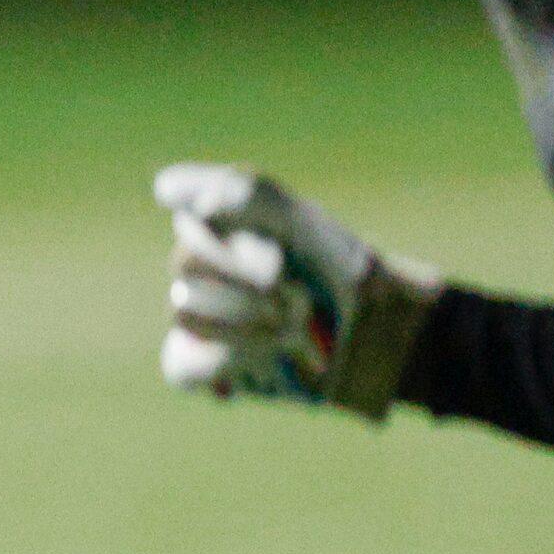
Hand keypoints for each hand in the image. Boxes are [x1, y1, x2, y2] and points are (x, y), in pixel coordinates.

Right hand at [154, 162, 441, 419]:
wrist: (388, 343)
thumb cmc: (353, 277)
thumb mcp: (312, 228)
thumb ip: (251, 196)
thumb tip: (165, 188)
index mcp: (224, 212)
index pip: (182, 202)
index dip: (229, 235)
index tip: (278, 255)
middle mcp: (205, 257)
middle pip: (184, 261)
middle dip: (250, 283)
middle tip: (301, 296)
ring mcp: (200, 310)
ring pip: (185, 311)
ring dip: (249, 324)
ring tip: (295, 330)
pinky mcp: (203, 362)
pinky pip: (181, 365)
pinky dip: (225, 363)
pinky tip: (262, 362)